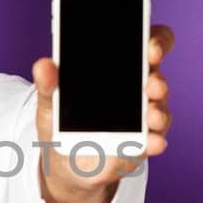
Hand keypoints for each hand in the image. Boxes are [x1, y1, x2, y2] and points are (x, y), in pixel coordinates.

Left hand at [31, 23, 173, 202]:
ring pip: (159, 107)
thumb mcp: (49, 102)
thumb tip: (43, 65)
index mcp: (117, 68)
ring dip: (159, 111)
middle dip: (158, 79)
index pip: (147, 45)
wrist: (63, 161)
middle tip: (151, 83)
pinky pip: (154, 139)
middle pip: (157, 76)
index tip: (150, 46)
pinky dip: (155, 141)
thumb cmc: (60, 122)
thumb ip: (48, 84)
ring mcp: (142, 115)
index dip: (156, 41)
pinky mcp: (142, 142)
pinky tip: (151, 143)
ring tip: (151, 116)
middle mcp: (136, 88)